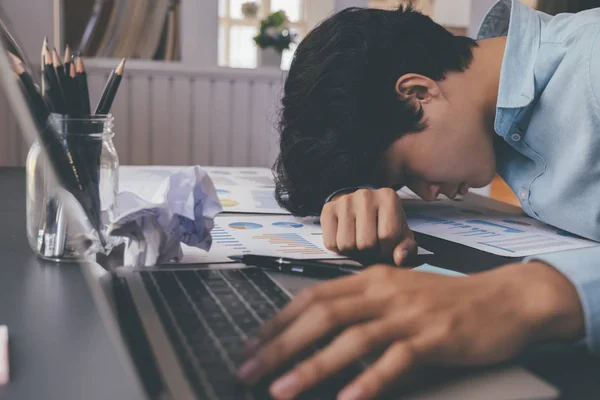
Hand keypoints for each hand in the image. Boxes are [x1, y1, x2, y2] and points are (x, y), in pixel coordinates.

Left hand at [237, 262, 583, 399]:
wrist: (504, 298)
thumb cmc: (446, 300)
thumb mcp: (398, 293)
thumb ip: (362, 306)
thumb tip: (320, 332)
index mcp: (371, 279)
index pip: (313, 295)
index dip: (278, 320)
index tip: (252, 343)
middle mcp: (384, 292)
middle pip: (322, 315)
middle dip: (280, 344)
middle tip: (249, 368)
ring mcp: (408, 314)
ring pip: (351, 338)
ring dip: (313, 366)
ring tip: (283, 390)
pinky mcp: (433, 338)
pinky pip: (395, 360)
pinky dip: (369, 380)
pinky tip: (349, 399)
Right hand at [321, 188, 416, 264]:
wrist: (360, 207)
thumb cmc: (383, 222)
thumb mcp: (401, 234)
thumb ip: (406, 248)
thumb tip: (400, 257)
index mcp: (388, 197)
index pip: (388, 235)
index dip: (387, 249)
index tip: (385, 246)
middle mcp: (365, 195)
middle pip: (366, 242)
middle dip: (369, 251)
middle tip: (371, 245)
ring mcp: (345, 201)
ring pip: (346, 244)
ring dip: (353, 251)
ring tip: (358, 241)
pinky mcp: (328, 209)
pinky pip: (330, 243)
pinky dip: (338, 248)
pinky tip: (346, 238)